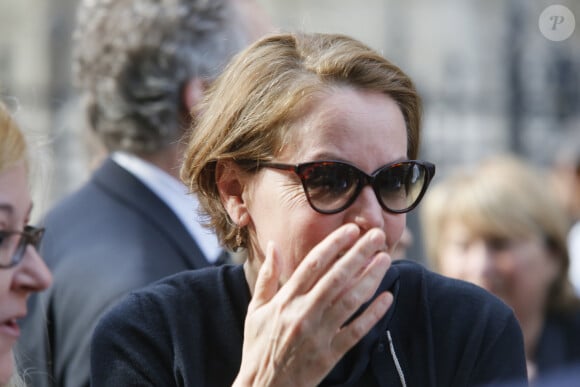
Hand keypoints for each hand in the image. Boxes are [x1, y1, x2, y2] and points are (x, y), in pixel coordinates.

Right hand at [233, 224, 392, 386]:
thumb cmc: (258, 347)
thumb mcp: (255, 309)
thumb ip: (267, 277)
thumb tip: (272, 245)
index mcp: (285, 301)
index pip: (312, 265)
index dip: (333, 244)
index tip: (350, 230)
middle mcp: (303, 314)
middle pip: (336, 277)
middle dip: (358, 253)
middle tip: (376, 235)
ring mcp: (319, 335)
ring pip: (349, 301)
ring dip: (370, 278)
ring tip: (385, 259)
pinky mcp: (330, 355)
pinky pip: (356, 332)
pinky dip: (372, 315)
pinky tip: (386, 298)